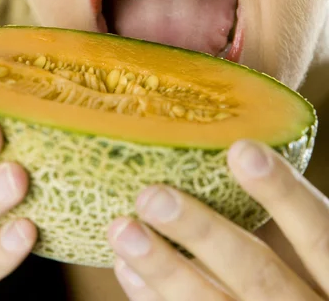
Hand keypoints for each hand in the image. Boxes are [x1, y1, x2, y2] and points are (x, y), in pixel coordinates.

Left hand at [108, 138, 328, 299]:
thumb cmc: (315, 285)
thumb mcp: (323, 259)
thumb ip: (298, 218)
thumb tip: (242, 146)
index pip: (321, 236)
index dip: (284, 195)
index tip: (241, 150)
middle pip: (258, 276)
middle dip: (203, 234)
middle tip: (152, 196)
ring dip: (164, 269)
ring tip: (123, 230)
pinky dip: (157, 300)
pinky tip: (129, 270)